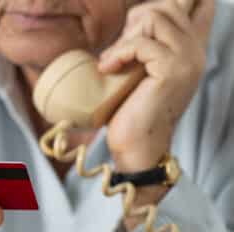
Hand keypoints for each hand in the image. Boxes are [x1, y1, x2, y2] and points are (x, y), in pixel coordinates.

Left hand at [98, 0, 213, 171]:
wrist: (136, 143)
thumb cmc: (132, 107)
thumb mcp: (141, 68)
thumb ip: (147, 43)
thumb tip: (137, 16)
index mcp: (190, 48)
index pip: (197, 5)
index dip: (174, 4)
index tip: (137, 26)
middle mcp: (195, 50)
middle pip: (164, 6)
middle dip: (134, 23)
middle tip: (118, 52)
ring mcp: (188, 59)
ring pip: (154, 17)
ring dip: (125, 37)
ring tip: (112, 62)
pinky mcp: (172, 70)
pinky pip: (141, 42)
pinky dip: (119, 52)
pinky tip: (108, 69)